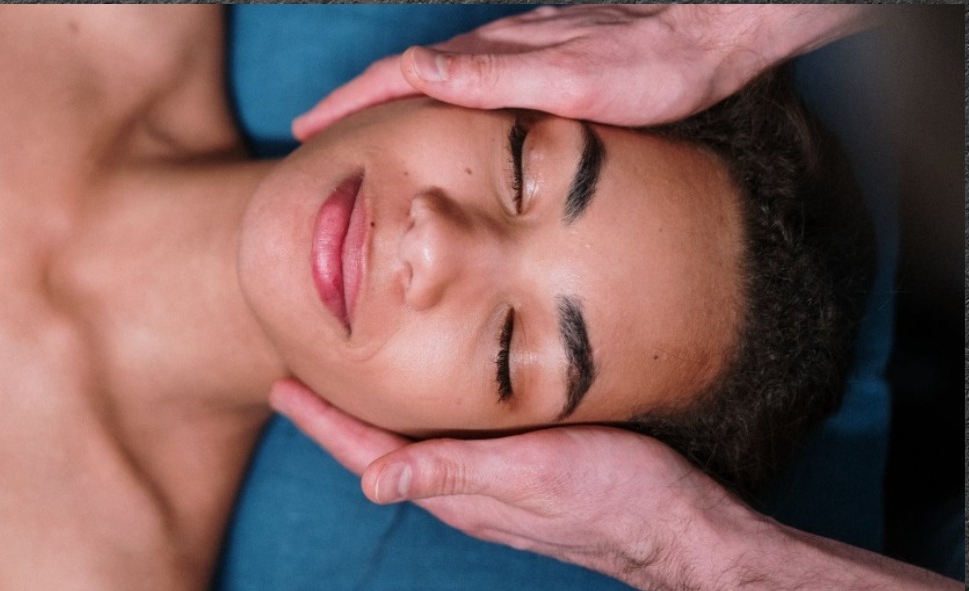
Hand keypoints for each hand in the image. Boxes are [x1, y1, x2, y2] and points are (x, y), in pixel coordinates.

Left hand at [269, 378, 966, 590]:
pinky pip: (453, 445)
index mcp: (456, 491)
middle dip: (337, 416)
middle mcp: (465, 492)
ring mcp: (492, 487)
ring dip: (377, 416)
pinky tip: (432, 399)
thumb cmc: (617, 495)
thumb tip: (370, 484)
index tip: (281, 387)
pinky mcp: (523, 475)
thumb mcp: (533, 473)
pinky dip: (424, 417)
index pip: (368, 453)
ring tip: (348, 383)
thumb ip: (454, 471)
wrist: (684, 529)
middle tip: (300, 375)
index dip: (321, 421)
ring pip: (416, 446)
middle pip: (381, 449)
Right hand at [292, 5, 875, 138]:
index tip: (306, 128)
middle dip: (353, 102)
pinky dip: (433, 98)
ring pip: (435, 77)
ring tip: (359, 127)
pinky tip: (440, 112)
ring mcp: (520, 53)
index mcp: (492, 58)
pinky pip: (468, 80)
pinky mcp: (543, 62)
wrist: (708, 35)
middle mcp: (499, 51)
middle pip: (405, 75)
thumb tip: (411, 70)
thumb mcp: (567, 80)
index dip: (347, 103)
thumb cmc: (649, 67)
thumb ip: (489, 77)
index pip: (397, 77)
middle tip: (313, 131)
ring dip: (388, 100)